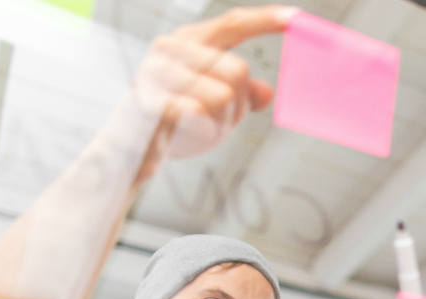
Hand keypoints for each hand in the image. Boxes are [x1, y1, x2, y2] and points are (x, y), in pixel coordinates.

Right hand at [132, 5, 297, 181]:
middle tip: (216, 122)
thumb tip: (268, 92)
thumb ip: (242, 94)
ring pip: (223, 96)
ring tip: (195, 130)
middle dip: (238, 106)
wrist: (128, 152)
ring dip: (220, 124)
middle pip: (238, 71)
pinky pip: (200, 115)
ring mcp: (156, 73)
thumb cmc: (175, 122)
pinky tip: (183, 135)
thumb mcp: (215, 105)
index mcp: (188, 41)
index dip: (266, 20)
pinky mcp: (149, 101)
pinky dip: (201, 133)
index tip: (297, 18)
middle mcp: (170, 48)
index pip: (233, 23)